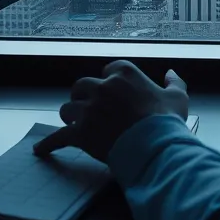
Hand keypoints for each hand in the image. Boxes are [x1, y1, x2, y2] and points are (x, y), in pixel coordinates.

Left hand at [33, 60, 188, 162]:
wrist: (156, 146)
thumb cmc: (167, 122)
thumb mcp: (178, 98)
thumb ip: (175, 82)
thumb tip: (170, 73)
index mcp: (124, 73)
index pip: (108, 70)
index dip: (109, 82)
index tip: (114, 94)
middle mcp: (103, 87)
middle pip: (82, 86)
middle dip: (83, 95)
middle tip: (89, 107)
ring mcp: (89, 109)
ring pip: (68, 108)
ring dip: (71, 115)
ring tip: (76, 124)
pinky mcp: (81, 132)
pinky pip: (59, 136)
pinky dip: (49, 143)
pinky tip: (40, 149)